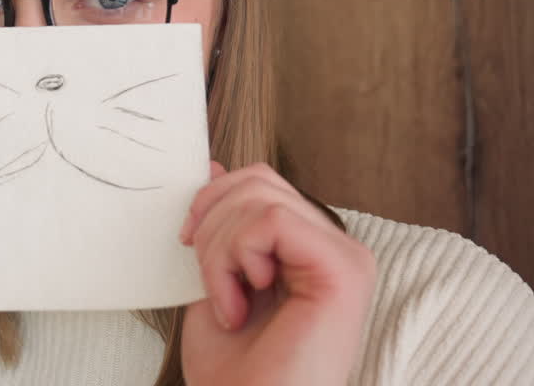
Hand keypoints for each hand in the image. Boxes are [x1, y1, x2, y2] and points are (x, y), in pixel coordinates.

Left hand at [179, 162, 375, 385]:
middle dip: (212, 223)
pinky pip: (273, 220)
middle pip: (258, 180)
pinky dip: (237, 256)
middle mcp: (335, 248)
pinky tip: (242, 302)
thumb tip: (214, 167)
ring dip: (221, 249)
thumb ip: (222, 226)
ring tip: (227, 301)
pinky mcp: (344, 270)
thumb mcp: (216, 279)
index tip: (186, 242)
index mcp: (309, 249)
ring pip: (261, 198)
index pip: (259, 183)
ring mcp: (346, 257)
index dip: (212, 200)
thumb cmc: (234, 370)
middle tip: (209, 281)